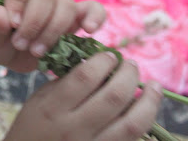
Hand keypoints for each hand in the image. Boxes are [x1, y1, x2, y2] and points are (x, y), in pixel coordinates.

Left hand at [0, 0, 105, 71]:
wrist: (10, 52)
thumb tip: (1, 14)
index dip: (17, 1)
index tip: (12, 25)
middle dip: (34, 24)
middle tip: (20, 44)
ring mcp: (57, 1)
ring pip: (65, 5)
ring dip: (53, 31)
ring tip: (37, 51)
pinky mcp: (75, 17)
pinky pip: (92, 9)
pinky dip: (95, 16)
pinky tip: (88, 30)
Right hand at [4, 52, 162, 140]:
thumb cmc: (33, 125)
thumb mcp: (40, 99)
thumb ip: (65, 81)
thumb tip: (96, 62)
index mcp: (53, 108)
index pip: (85, 77)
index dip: (103, 62)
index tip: (110, 55)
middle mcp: (73, 129)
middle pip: (113, 97)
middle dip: (128, 75)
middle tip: (131, 64)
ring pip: (131, 124)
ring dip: (149, 101)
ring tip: (153, 86)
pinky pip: (131, 140)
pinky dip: (144, 123)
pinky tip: (146, 109)